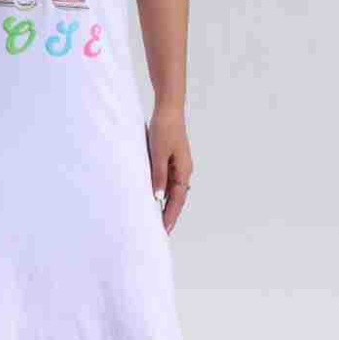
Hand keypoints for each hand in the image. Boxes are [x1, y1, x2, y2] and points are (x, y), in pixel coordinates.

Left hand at [145, 108, 193, 233]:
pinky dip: (162, 190)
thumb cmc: (164, 128)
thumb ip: (158, 175)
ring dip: (165, 203)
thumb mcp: (158, 153)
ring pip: (172, 189)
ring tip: (157, 218)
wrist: (168, 109)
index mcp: (183, 170)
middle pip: (177, 197)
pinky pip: (167, 180)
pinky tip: (155, 195)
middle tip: (161, 230)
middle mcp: (183, 170)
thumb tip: (158, 197)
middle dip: (169, 213)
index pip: (177, 199)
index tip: (164, 230)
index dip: (170, 215)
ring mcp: (178, 164)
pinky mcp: (171, 158)